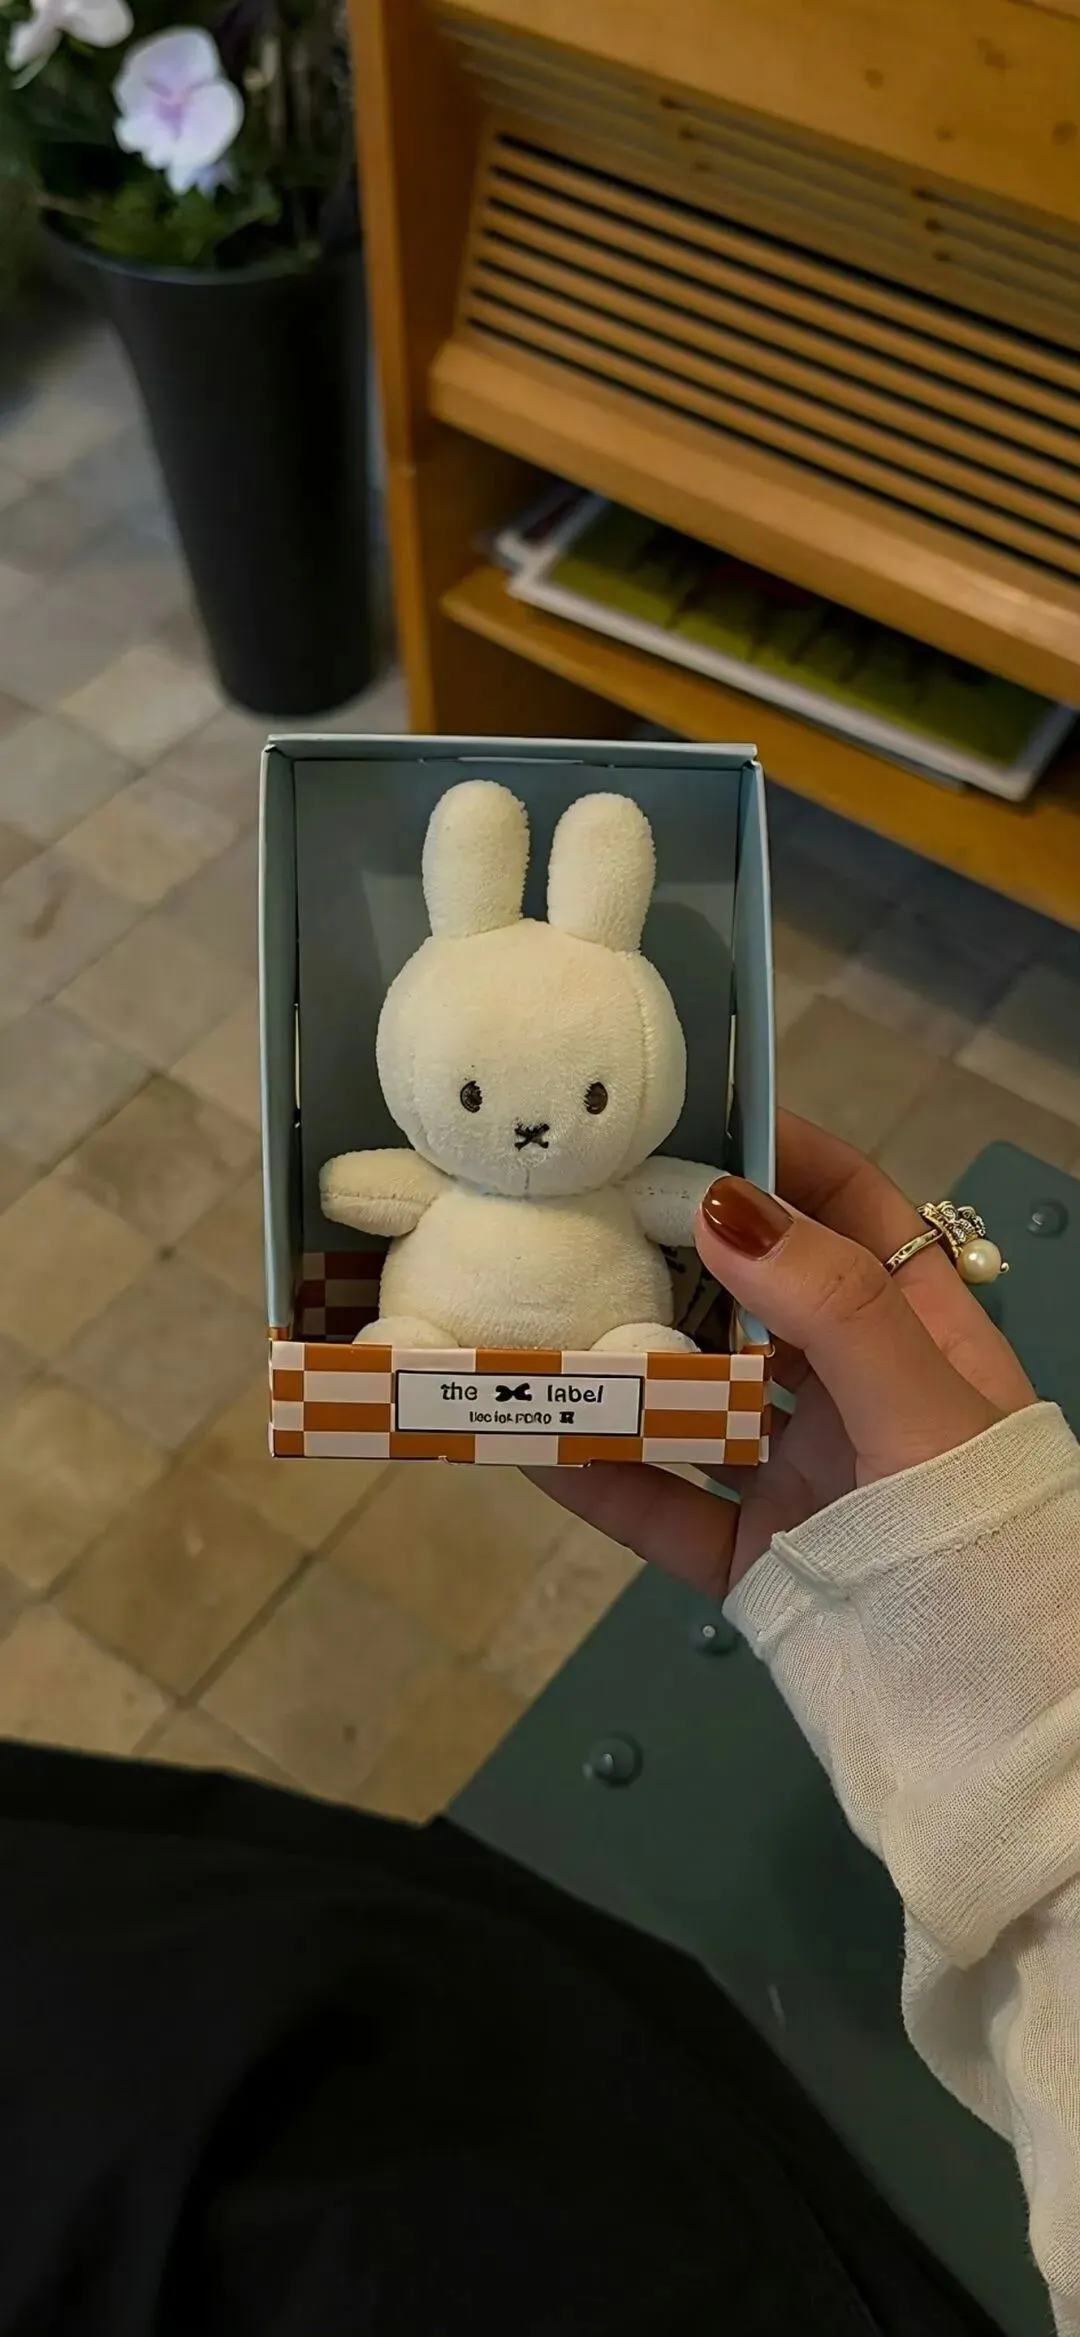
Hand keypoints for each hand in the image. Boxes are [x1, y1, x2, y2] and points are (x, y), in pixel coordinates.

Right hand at [533, 1112, 1035, 1602]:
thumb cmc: (984, 1541)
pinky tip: (532, 1441)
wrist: (994, 1725)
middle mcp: (856, 1393)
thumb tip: (720, 1203)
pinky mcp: (755, 1557)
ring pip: (692, 1401)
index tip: (683, 1118)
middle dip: (666, 1254)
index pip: (849, 1212)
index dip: (776, 1156)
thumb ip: (830, 1304)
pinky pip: (661, 1506)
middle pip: (748, 1299)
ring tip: (529, 1313)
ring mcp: (802, 1477)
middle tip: (572, 1204)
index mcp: (919, 1335)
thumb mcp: (922, 1404)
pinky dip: (596, 1475)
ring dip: (617, 1365)